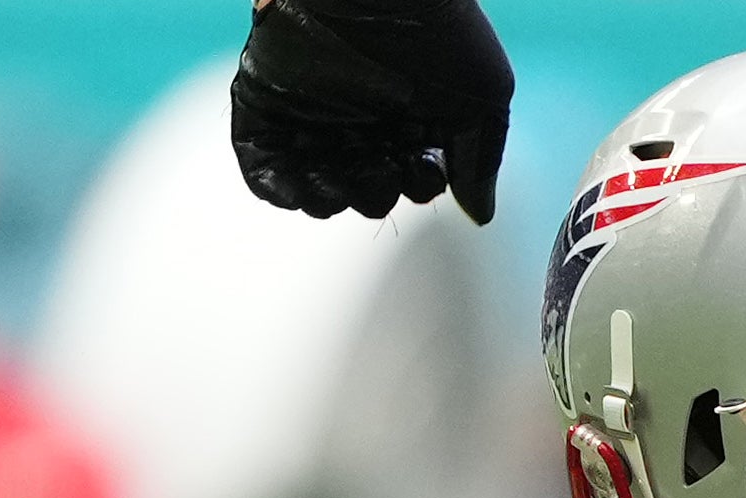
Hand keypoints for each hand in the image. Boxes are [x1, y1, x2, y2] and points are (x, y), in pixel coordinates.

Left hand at [233, 0, 514, 224]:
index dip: (417, 185)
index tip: (421, 161)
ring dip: (327, 198)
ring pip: (314, 186)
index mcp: (410, 121)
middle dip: (374, 193)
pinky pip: (261, 164)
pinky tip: (296, 183)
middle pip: (364, 190)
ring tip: (335, 180)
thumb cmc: (438, 33)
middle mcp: (361, 120)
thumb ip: (480, 160)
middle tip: (379, 164)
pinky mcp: (266, 103)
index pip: (411, 181)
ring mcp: (311, 113)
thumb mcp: (484, 98)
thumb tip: (480, 215)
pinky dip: (275, 185)